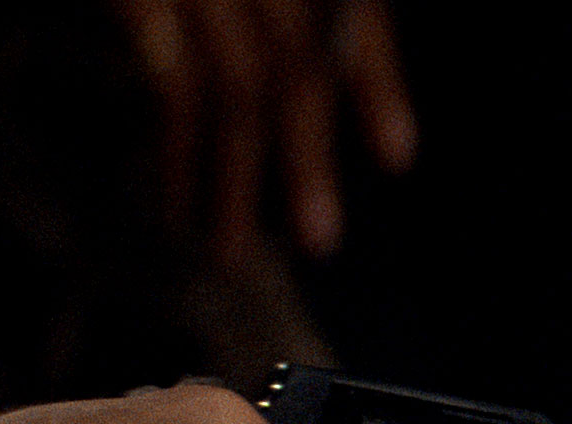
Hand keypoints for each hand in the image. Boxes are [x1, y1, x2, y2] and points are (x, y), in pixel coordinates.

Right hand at [111, 0, 417, 260]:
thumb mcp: (212, 1)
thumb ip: (280, 14)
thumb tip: (340, 95)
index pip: (353, 5)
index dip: (376, 80)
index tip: (398, 157)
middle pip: (296, 59)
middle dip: (307, 157)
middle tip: (320, 242)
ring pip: (239, 83)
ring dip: (237, 178)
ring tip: (228, 250)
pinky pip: (173, 80)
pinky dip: (181, 146)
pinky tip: (179, 198)